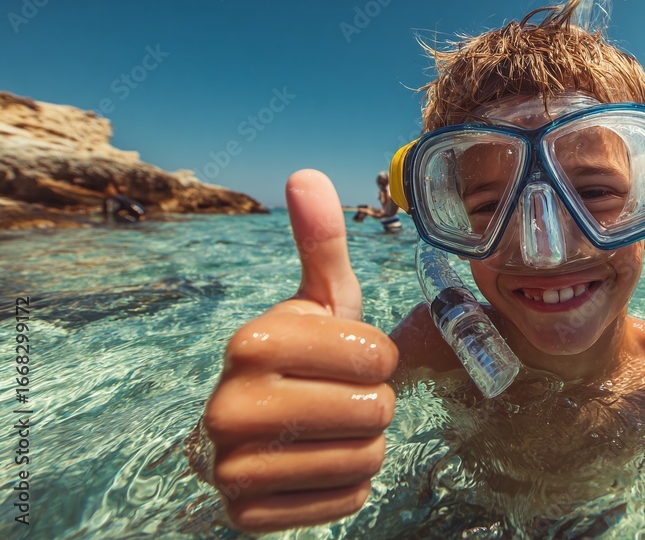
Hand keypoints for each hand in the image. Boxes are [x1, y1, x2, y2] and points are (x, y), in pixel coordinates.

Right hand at [205, 169, 397, 531]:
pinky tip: (318, 462)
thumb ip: (321, 242)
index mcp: (253, 341)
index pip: (378, 357)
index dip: (379, 359)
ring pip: (365, 459)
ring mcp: (233, 467)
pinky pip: (346, 501)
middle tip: (342, 396)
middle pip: (374, 410)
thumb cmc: (301, 355)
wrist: (253, 429)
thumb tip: (307, 174)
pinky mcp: (246, 514)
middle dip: (374, 403)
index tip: (351, 358)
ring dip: (365, 445)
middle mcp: (230, 406)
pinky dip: (347, 485)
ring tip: (331, 428)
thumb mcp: (318, 300)